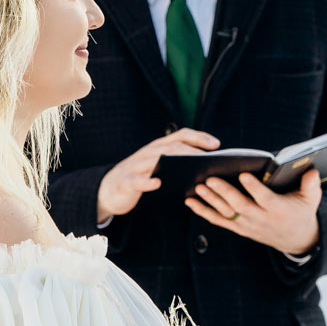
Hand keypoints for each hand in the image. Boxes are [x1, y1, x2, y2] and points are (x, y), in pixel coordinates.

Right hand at [97, 129, 220, 222]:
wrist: (109, 190)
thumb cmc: (141, 178)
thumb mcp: (159, 167)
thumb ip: (178, 164)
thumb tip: (207, 168)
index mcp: (159, 147)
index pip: (181, 135)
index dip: (199, 137)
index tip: (217, 145)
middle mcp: (149, 152)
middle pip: (172, 146)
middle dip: (192, 151)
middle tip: (209, 160)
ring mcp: (136, 165)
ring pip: (156, 159)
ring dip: (174, 162)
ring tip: (192, 168)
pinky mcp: (126, 181)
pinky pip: (136, 180)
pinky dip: (146, 181)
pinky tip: (157, 183)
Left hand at [186, 169, 321, 256]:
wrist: (296, 239)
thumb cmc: (301, 212)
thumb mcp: (311, 200)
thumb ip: (311, 185)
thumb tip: (311, 170)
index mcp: (278, 209)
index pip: (265, 198)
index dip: (254, 188)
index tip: (244, 174)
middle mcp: (260, 219)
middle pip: (240, 206)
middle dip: (224, 192)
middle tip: (210, 178)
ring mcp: (247, 225)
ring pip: (226, 213)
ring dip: (210, 201)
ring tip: (198, 187)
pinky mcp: (239, 228)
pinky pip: (219, 220)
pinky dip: (203, 212)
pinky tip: (190, 202)